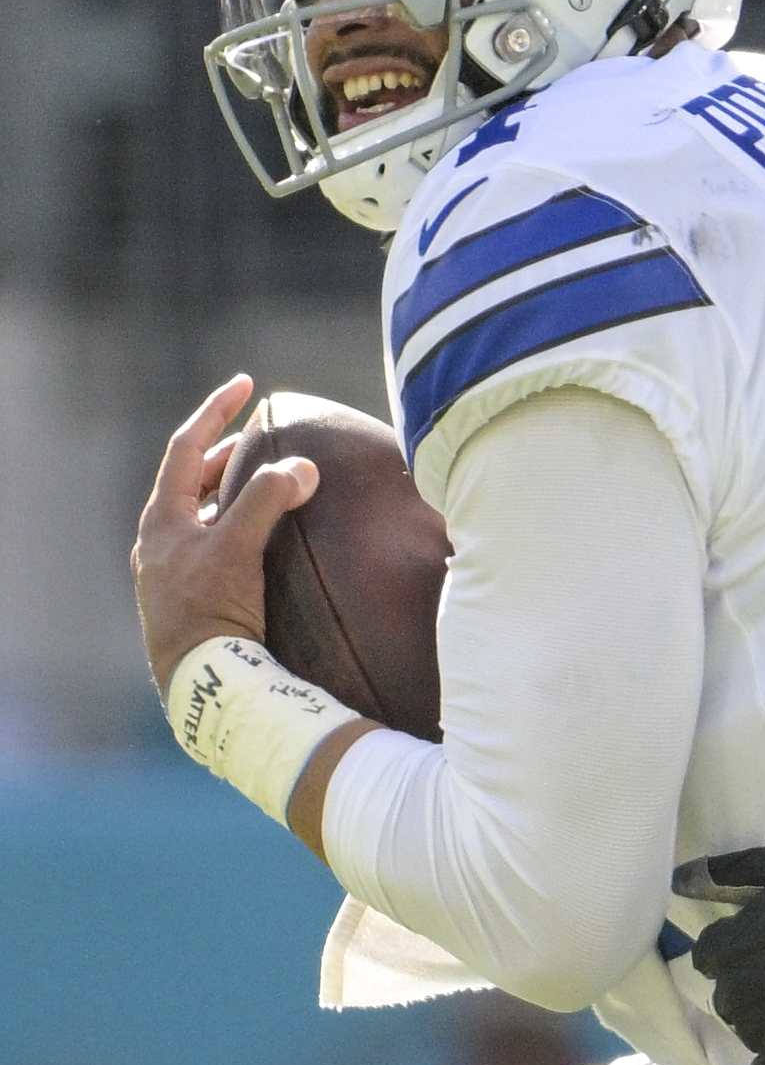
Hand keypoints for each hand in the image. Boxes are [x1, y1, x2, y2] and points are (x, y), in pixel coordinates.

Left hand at [131, 376, 317, 693]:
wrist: (203, 681)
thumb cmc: (211, 612)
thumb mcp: (237, 548)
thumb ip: (268, 500)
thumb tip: (303, 467)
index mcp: (162, 521)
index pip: (187, 448)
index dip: (216, 410)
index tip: (246, 382)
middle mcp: (162, 541)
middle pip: (196, 478)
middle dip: (232, 451)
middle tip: (268, 434)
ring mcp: (175, 568)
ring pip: (207, 510)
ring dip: (238, 488)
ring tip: (275, 477)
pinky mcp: (195, 593)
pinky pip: (218, 539)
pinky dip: (243, 520)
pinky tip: (269, 532)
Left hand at [675, 841, 764, 1064]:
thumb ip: (736, 871)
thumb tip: (681, 878)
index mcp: (738, 947)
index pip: (708, 955)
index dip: (732, 948)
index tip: (759, 944)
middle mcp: (746, 993)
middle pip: (726, 995)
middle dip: (748, 982)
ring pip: (746, 1032)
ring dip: (764, 1017)